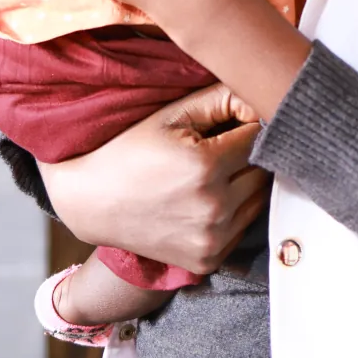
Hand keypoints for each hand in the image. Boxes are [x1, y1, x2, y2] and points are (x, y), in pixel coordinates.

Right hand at [40, 82, 268, 273]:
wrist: (92, 202)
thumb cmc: (132, 149)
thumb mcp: (174, 114)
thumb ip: (225, 98)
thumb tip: (265, 97)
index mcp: (206, 166)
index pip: (260, 136)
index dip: (252, 124)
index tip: (236, 121)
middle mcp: (213, 208)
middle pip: (265, 169)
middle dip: (253, 153)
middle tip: (226, 144)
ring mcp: (211, 239)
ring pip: (259, 199)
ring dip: (248, 182)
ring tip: (218, 170)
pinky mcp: (209, 260)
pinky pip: (243, 227)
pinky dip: (236, 210)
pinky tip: (211, 197)